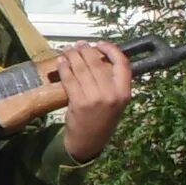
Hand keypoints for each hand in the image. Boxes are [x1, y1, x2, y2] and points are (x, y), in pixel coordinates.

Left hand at [56, 39, 135, 160]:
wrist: (89, 141)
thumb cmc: (102, 118)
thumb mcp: (116, 101)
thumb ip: (111, 82)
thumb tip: (99, 57)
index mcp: (125, 92)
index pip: (122, 64)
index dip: (111, 50)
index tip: (100, 44)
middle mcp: (112, 94)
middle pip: (97, 63)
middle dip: (86, 50)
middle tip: (78, 45)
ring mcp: (95, 98)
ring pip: (81, 68)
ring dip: (73, 56)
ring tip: (68, 50)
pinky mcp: (78, 102)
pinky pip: (69, 79)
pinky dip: (63, 67)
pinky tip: (60, 61)